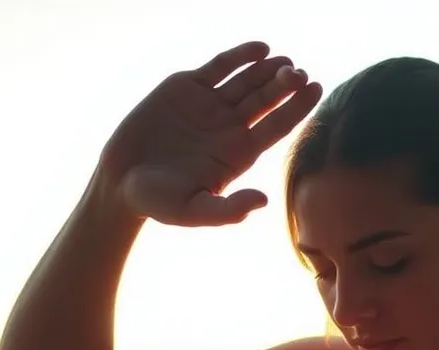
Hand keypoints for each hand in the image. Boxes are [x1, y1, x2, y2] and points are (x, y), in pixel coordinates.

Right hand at [100, 41, 321, 226]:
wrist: (120, 181)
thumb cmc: (160, 202)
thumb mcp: (194, 211)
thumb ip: (228, 210)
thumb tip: (264, 201)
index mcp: (240, 152)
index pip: (278, 125)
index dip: (299, 107)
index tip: (317, 88)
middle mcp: (231, 126)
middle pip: (268, 99)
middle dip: (286, 84)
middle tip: (299, 72)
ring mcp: (211, 105)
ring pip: (248, 80)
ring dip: (268, 69)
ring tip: (285, 60)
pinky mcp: (186, 87)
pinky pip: (219, 67)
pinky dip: (239, 56)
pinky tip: (261, 48)